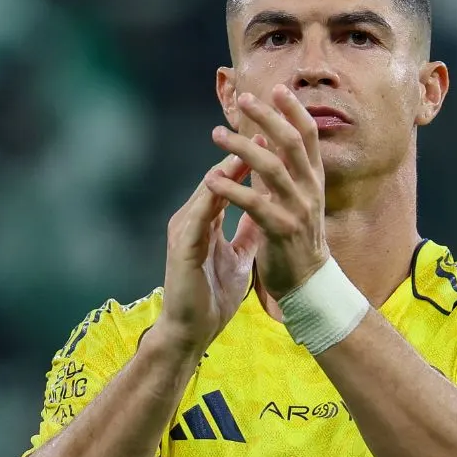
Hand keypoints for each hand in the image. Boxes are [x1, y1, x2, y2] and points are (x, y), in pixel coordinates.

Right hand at [153, 152, 258, 359]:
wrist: (191, 332)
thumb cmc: (212, 297)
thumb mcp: (239, 258)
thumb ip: (248, 233)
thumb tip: (265, 211)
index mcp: (207, 220)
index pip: (230, 180)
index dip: (251, 158)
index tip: (274, 137)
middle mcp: (193, 218)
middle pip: (217, 176)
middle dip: (239, 150)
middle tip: (262, 125)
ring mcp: (185, 230)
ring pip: (208, 189)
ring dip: (227, 167)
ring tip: (248, 146)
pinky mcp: (181, 246)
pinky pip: (199, 216)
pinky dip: (213, 197)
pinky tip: (225, 183)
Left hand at [206, 85, 328, 297]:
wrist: (308, 284)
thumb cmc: (297, 240)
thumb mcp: (300, 201)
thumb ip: (289, 174)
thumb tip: (273, 142)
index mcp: (314, 180)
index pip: (309, 137)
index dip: (295, 110)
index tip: (278, 89)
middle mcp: (310, 190)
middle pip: (291, 143)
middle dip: (268, 117)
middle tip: (245, 100)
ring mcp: (297, 209)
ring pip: (270, 167)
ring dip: (241, 148)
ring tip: (217, 135)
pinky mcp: (280, 229)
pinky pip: (254, 203)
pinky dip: (231, 188)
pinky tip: (212, 178)